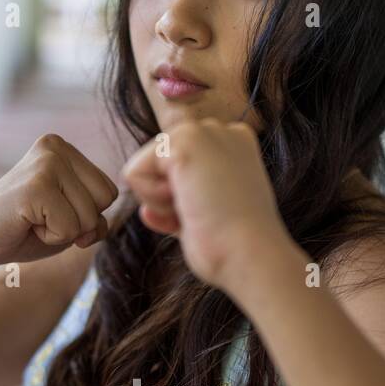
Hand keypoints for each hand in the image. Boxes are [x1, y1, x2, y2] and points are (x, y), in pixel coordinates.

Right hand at [0, 134, 118, 273]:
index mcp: (63, 148)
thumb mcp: (70, 217)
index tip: (50, 212)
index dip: (86, 216)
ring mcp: (44, 163)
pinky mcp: (35, 186)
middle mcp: (54, 146)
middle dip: (79, 224)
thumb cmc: (24, 231)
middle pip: (104, 201)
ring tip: (32, 220)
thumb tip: (106, 220)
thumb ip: (96, 212)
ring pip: (89, 217)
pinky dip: (51, 238)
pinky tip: (25, 224)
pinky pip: (70, 229)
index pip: (109, 191)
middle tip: (40, 218)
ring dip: (63, 232)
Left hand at [120, 119, 290, 296]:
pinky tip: (187, 203)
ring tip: (198, 208)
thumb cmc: (233, 246)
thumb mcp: (203, 217)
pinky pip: (134, 174)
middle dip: (167, 198)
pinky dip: (152, 199)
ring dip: (161, 201)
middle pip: (156, 165)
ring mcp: (203, 132)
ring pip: (144, 167)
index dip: (181, 200)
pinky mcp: (183, 140)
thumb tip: (146, 212)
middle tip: (203, 214)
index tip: (211, 216)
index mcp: (233, 146)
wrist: (250, 253)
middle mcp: (220, 131)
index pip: (175, 167)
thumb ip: (177, 206)